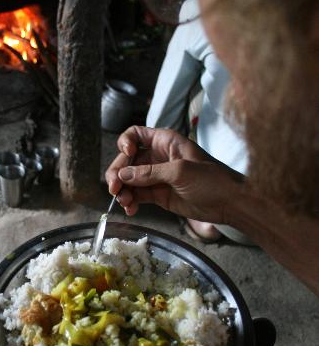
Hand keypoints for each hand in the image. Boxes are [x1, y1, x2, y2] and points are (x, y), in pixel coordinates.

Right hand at [105, 126, 243, 221]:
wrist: (230, 203)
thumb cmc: (212, 179)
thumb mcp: (180, 171)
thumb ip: (150, 173)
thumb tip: (123, 176)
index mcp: (164, 142)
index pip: (135, 135)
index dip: (125, 143)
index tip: (126, 155)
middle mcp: (157, 157)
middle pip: (127, 161)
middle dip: (118, 173)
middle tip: (114, 188)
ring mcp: (157, 177)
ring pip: (129, 180)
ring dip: (122, 191)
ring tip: (125, 203)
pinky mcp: (158, 195)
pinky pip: (137, 196)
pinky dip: (131, 202)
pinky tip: (130, 210)